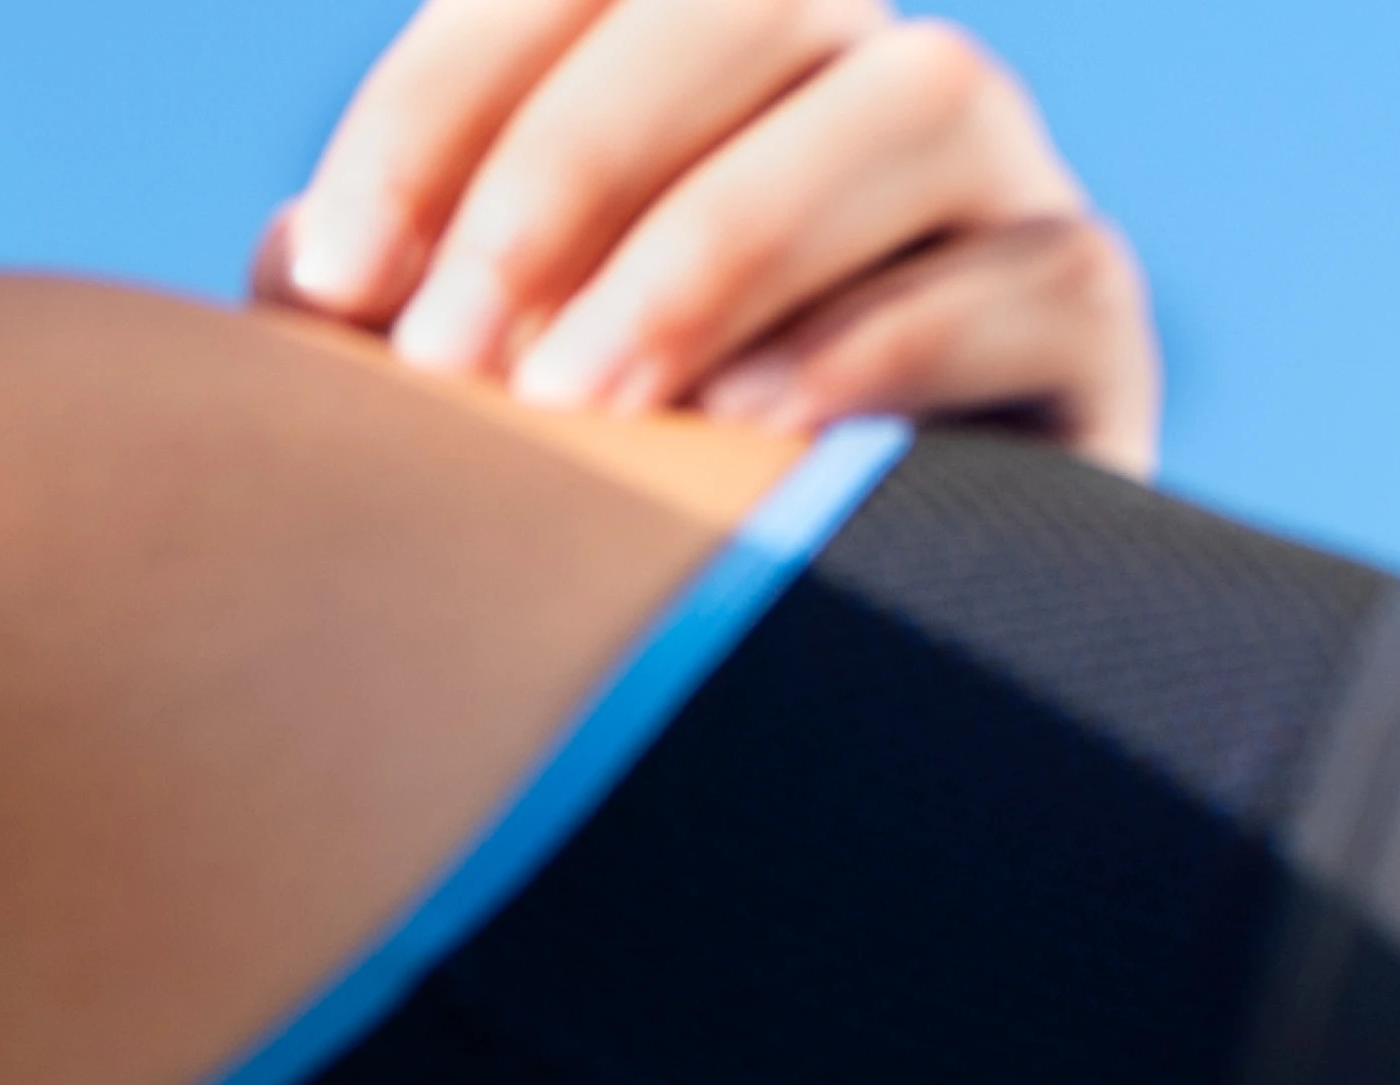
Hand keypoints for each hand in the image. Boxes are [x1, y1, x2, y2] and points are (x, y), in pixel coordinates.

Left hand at [256, 0, 1155, 474]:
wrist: (770, 705)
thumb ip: (372, 314)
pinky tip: (746, 437)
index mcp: (697, 61)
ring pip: (918, 97)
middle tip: (449, 354)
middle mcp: (858, 80)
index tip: (339, 277)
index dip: (446, 96)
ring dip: (724, 241)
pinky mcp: (1089, 320)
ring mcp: (998, 185)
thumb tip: (310, 254)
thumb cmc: (575, 523)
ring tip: (585, 405)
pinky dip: (880, 342)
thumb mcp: (446, 408)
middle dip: (574, 162)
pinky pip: (1030, 273)